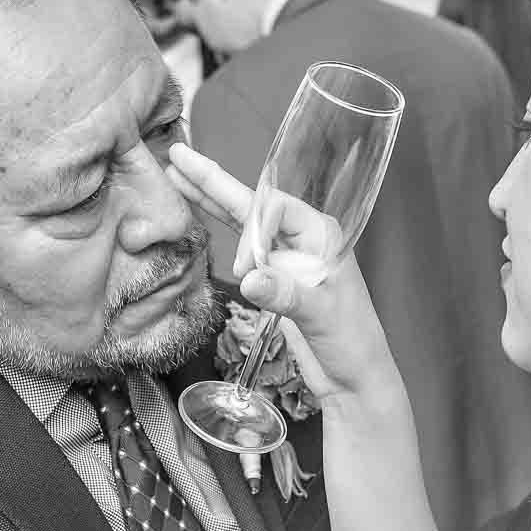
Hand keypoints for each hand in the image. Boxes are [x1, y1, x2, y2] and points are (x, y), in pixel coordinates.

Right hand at [166, 142, 400, 405]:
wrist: (354, 376)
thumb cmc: (351, 342)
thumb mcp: (321, 317)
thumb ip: (286, 294)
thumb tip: (249, 278)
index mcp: (321, 234)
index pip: (273, 211)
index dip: (250, 235)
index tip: (244, 273)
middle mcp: (303, 237)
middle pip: (251, 202)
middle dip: (214, 181)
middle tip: (178, 154)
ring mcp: (288, 255)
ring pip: (242, 218)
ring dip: (210, 197)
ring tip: (176, 173)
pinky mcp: (275, 275)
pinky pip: (242, 243)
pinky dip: (219, 225)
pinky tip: (198, 208)